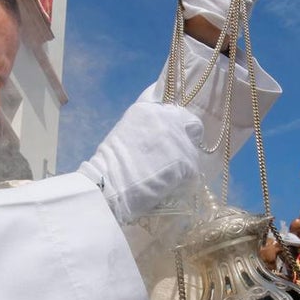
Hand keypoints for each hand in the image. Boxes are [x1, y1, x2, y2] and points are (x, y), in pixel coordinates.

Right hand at [78, 102, 203, 223]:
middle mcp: (166, 118)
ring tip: (164, 182)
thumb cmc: (110, 167)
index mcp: (149, 110)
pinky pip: (192, 175)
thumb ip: (148, 132)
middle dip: (186, 145)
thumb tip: (162, 143)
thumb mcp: (127, 135)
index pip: (178, 115)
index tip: (173, 145)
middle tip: (176, 163)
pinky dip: (182, 185)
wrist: (107, 185)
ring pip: (192, 155)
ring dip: (183, 169)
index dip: (179, 130)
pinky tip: (165, 190)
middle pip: (192, 130)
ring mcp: (176, 139)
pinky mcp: (184, 160)